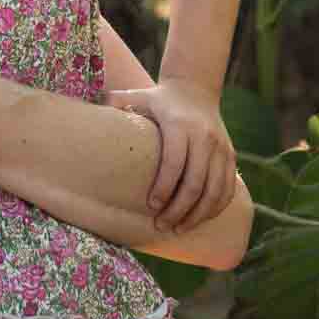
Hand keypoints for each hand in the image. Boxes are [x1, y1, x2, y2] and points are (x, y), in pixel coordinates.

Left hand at [108, 77, 235, 233]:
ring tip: (178, 229)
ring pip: (215, 190)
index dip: (164, 187)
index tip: (150, 206)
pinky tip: (199, 219)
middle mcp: (204, 137)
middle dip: (179, 208)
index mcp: (180, 124)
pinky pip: (227, 188)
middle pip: (196, 182)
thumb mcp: (137, 95)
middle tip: (161, 225)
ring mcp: (221, 148)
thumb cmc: (158, 99)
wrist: (196, 90)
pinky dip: (215, 207)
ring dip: (198, 214)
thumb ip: (117, 102)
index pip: (174, 162)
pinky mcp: (231, 156)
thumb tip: (87, 113)